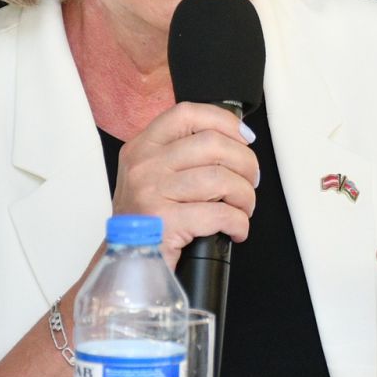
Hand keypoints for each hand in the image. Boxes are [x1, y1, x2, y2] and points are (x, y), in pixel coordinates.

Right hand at [111, 102, 258, 265]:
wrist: (126, 263)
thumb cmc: (150, 219)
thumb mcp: (154, 175)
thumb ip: (184, 153)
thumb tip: (236, 140)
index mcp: (143, 147)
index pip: (187, 113)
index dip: (225, 121)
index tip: (245, 138)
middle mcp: (143, 165)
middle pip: (212, 143)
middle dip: (244, 162)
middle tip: (250, 181)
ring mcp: (151, 192)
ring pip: (220, 179)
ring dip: (244, 195)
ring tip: (243, 208)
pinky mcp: (164, 223)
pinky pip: (219, 214)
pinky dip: (238, 222)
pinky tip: (236, 230)